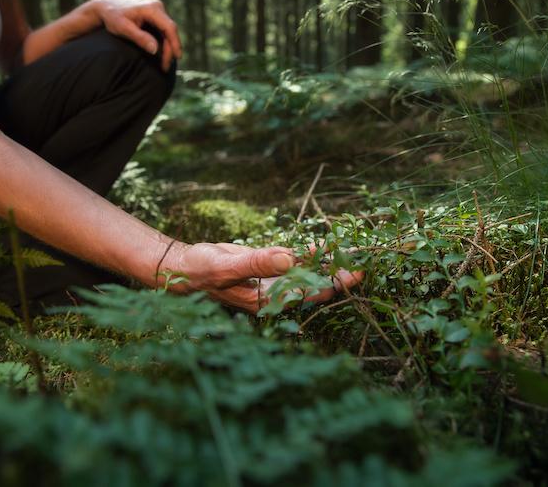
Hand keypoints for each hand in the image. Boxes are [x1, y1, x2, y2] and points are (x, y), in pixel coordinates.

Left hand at [91, 0, 181, 70]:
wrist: (105, 6)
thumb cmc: (112, 17)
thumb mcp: (124, 28)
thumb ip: (140, 38)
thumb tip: (155, 50)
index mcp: (152, 8)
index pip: (169, 27)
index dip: (175, 43)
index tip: (177, 57)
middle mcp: (157, 7)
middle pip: (170, 31)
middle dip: (170, 49)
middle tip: (166, 67)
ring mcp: (157, 10)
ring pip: (167, 32)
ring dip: (168, 47)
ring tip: (164, 64)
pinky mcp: (155, 15)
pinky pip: (163, 30)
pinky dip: (163, 42)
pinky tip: (161, 54)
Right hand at [161, 242, 362, 313]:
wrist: (183, 268)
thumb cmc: (200, 271)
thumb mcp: (226, 266)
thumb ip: (257, 263)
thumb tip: (290, 258)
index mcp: (267, 300)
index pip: (310, 295)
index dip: (334, 283)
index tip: (355, 271)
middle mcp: (274, 295)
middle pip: (315, 288)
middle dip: (339, 276)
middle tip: (364, 261)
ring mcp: (272, 283)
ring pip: (308, 276)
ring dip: (328, 265)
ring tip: (352, 253)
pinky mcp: (268, 271)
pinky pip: (296, 265)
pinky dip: (310, 256)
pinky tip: (325, 246)